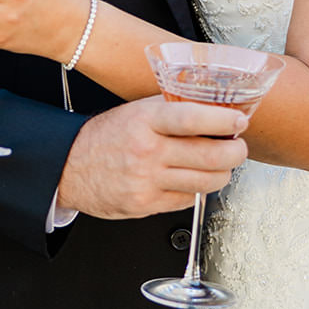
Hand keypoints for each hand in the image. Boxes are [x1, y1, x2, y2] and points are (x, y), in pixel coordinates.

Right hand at [56, 96, 248, 220]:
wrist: (69, 168)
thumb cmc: (105, 137)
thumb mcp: (134, 111)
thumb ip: (169, 107)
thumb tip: (210, 104)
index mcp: (144, 121)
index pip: (191, 118)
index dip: (223, 120)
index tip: (239, 120)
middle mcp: (147, 152)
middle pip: (209, 156)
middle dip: (235, 153)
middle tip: (238, 147)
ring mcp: (147, 181)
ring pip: (206, 182)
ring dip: (223, 174)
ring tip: (221, 165)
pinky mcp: (146, 204)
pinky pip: (188, 199)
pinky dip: (197, 189)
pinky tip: (192, 178)